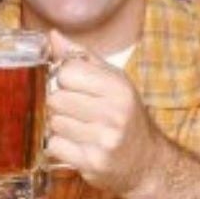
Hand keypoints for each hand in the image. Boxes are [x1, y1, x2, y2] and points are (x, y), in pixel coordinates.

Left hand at [45, 32, 163, 196]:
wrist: (147, 162)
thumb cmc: (125, 114)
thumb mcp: (112, 80)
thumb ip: (80, 57)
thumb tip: (52, 35)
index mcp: (118, 87)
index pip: (67, 72)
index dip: (63, 79)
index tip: (72, 86)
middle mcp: (114, 113)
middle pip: (56, 99)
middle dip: (58, 103)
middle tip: (72, 109)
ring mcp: (104, 140)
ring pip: (53, 123)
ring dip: (58, 125)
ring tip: (76, 127)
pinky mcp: (93, 163)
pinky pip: (55, 146)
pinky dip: (59, 145)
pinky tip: (75, 144)